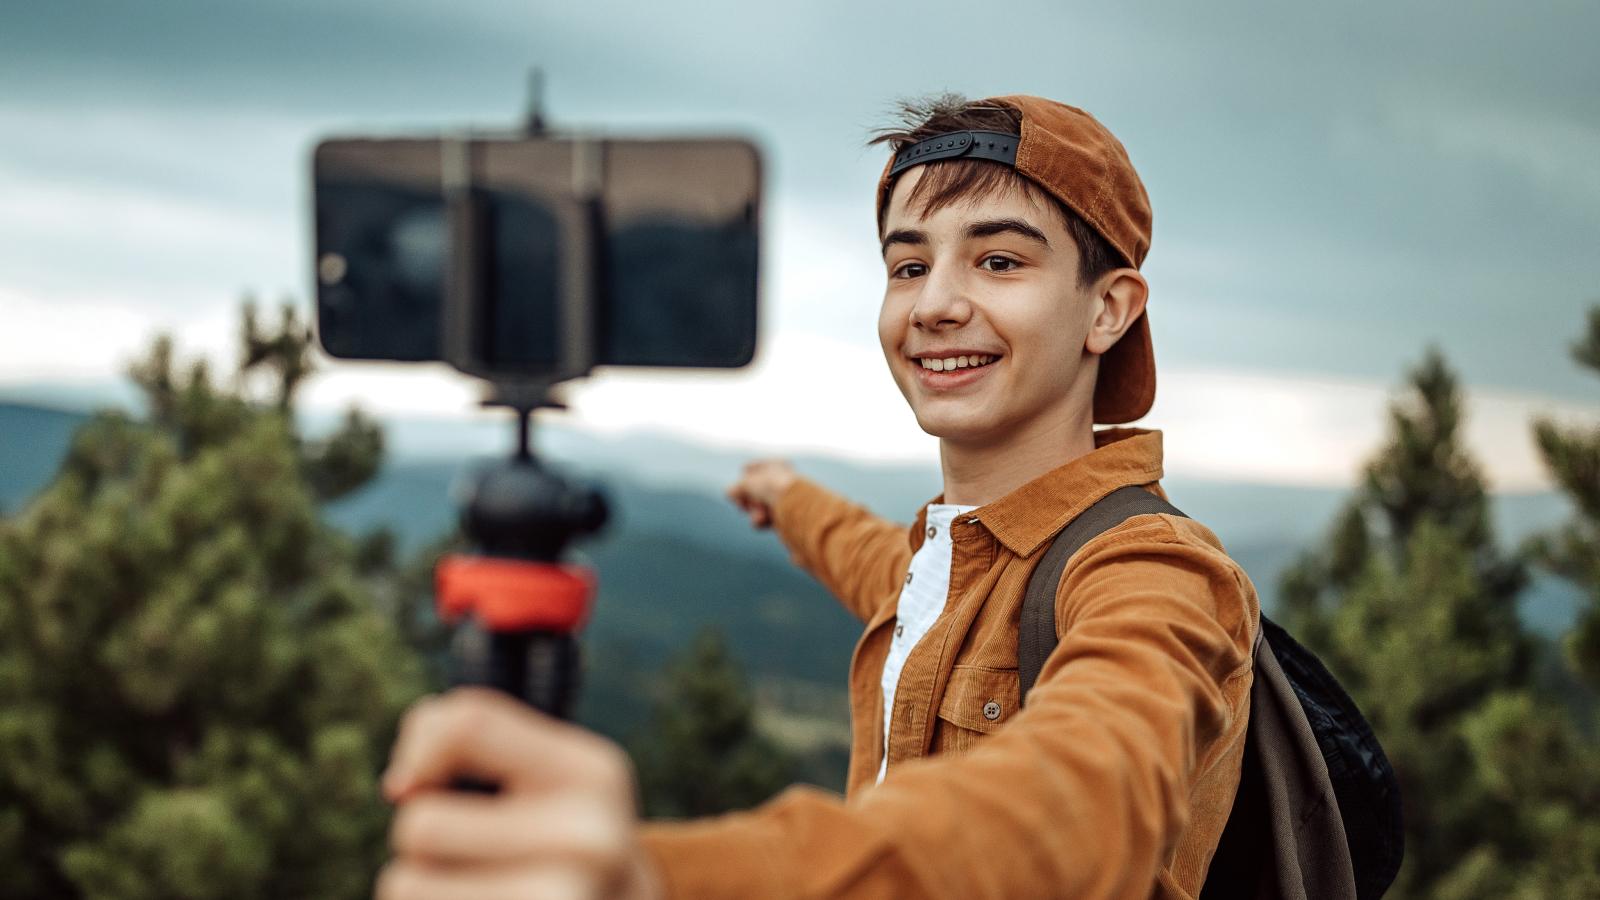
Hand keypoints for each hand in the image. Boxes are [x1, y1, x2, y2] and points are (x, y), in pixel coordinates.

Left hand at [376, 687, 661, 899]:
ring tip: (476, 886)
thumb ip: (468, 739)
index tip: (418, 782)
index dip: (420, 749)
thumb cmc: (557, 831)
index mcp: (592, 773)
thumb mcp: (544, 768)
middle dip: (422, 839)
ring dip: (422, 885)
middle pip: (421, 825)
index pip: (469, 725)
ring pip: (406, 883)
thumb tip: (400, 788)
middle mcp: (587, 839)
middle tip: (473, 853)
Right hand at [726, 459, 797, 529]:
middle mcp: (783, 483)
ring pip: (757, 506)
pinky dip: (760, 520)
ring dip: (753, 510)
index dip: (747, 474)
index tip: (744, 473)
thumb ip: (737, 487)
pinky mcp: (784, 519)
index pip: (755, 468)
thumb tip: (729, 492)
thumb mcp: (748, 483)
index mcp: (779, 466)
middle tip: (745, 501)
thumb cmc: (772, 488)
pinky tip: (762, 520)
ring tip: (758, 513)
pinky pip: (764, 520)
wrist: (797, 507)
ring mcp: (784, 502)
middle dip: (747, 497)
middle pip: (753, 490)